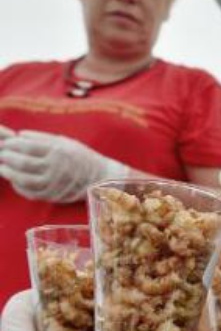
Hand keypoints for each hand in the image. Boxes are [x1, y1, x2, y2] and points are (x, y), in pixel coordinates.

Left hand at [0, 130, 129, 202]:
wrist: (100, 177)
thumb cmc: (81, 157)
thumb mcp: (65, 142)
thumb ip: (42, 138)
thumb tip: (19, 135)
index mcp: (59, 151)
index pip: (28, 146)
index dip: (12, 144)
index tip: (6, 142)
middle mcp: (57, 167)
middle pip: (24, 162)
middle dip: (7, 157)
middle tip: (0, 153)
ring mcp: (55, 183)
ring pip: (24, 179)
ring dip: (9, 173)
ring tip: (2, 167)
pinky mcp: (53, 195)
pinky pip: (31, 193)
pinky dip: (19, 187)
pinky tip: (13, 180)